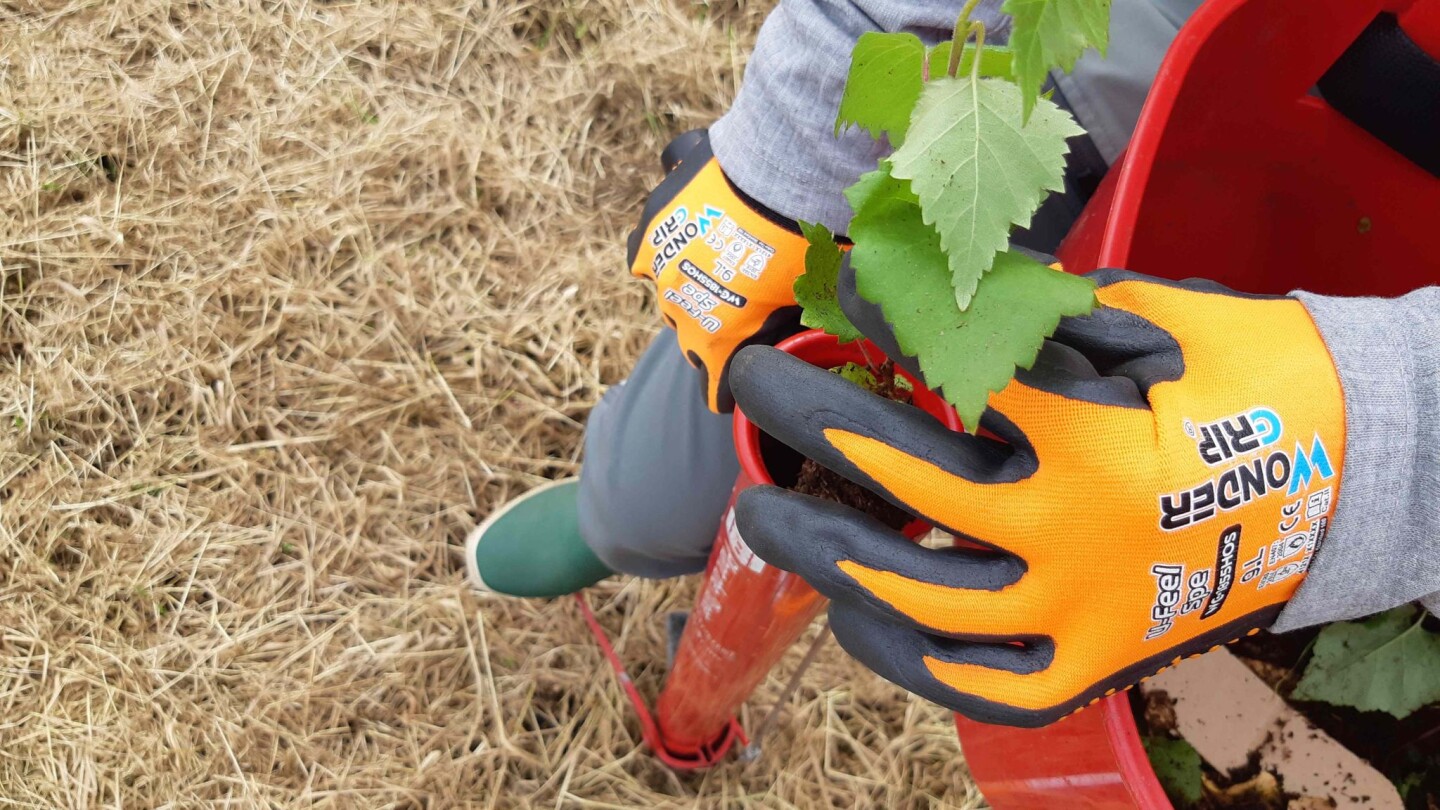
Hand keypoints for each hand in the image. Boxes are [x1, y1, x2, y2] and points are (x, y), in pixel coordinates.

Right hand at [628, 130, 816, 411]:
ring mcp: (659, 261)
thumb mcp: (810, 300)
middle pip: (688, 336)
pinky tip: (688, 230)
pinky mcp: (655, 219)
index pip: (712, 389)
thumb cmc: (805, 245)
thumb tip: (804, 339)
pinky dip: (667, 240)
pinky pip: (651, 241)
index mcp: (716, 339)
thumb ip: (794, 328)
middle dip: (710, 331)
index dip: (725, 391)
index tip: (732, 392)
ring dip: (687, 285)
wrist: (784, 176)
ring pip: (665, 289)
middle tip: (743, 311)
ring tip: (717, 267)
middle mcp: (678, 307)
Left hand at [729, 270, 1345, 726]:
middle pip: (903, 474)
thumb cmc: (1258, 381)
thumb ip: (1040, 312)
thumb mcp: (1158, 319)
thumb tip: (932, 291)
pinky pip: (977, 683)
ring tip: (756, 513)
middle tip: (750, 384)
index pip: (946, 366)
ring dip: (821, 550)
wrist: (1359, 476)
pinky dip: (904, 656)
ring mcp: (1079, 613)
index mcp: (1092, 432)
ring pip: (917, 593)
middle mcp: (1074, 532)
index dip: (876, 323)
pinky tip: (849, 613)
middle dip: (808, 420)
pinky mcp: (1095, 666)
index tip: (830, 293)